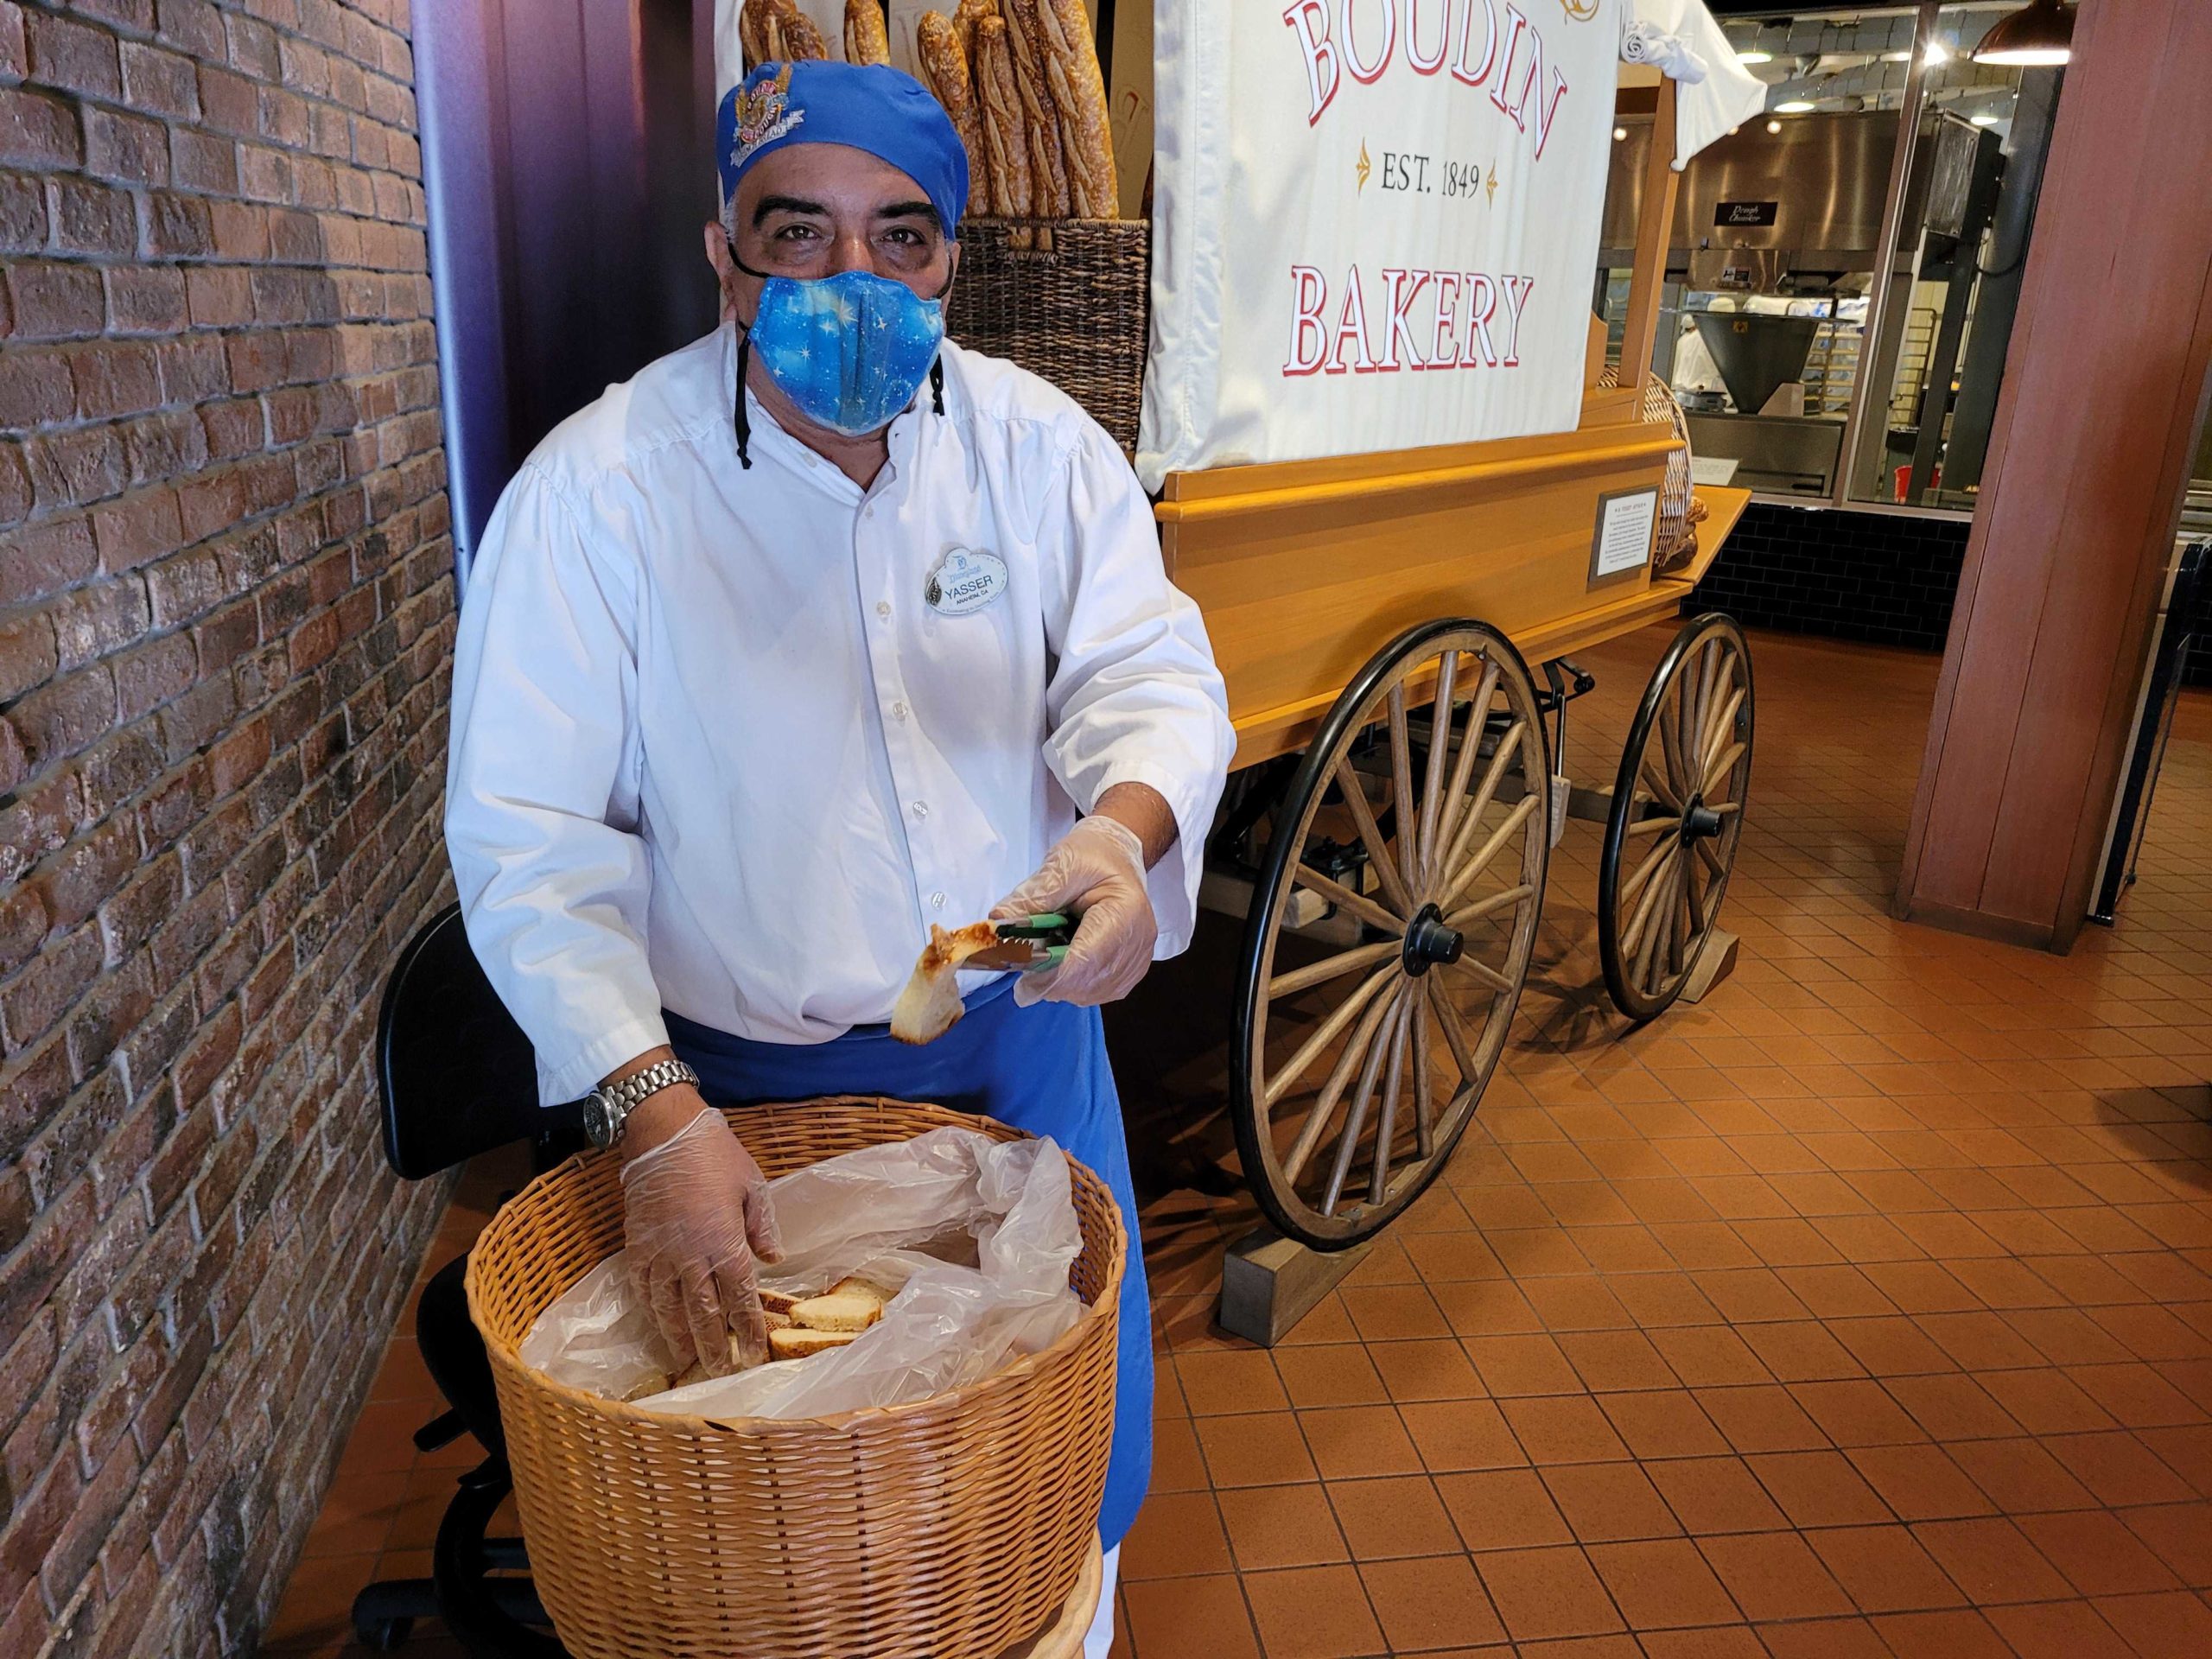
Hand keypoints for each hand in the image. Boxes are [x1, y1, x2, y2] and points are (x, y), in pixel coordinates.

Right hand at [618, 1098, 783, 1375]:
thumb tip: (773, 1259)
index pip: (740, 1298)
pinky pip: (643, 1288)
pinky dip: (651, 1311)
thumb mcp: (753, 1185)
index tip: (753, 1352)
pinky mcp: (637, 1246)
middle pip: (702, 1313)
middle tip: (720, 1371)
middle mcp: (691, 1255)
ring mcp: (660, 1253)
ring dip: (679, 1337)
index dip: (747, 1329)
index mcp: (725, 1242)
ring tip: (687, 1360)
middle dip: (712, 1346)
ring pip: (668, 1307)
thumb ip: (763, 1226)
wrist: (665, 1135)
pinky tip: (658, 1324)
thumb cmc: (717, 1156)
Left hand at [990, 815, 1155, 1007]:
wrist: (1116, 857)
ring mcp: (1139, 959)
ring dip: (1062, 984)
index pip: (1085, 959)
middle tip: (1026, 967)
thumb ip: (1033, 896)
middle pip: (1088, 982)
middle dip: (1051, 981)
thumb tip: (999, 922)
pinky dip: (1076, 986)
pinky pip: (1100, 991)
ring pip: (1092, 993)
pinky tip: (1066, 963)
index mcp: (1124, 911)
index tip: (1021, 985)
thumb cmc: (1091, 856)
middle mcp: (1138, 941)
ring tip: (1049, 956)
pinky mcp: (1133, 969)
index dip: (1050, 977)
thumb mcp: (1061, 865)